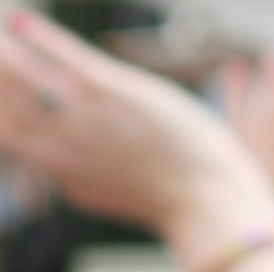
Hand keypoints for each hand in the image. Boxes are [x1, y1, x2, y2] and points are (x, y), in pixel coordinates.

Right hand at [0, 11, 273, 268]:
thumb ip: (73, 179)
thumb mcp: (102, 192)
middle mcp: (60, 140)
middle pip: (3, 95)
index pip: (1, 128)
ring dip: (3, 51)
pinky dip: (39, 37)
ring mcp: (84, 113)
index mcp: (55, 166)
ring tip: (0, 37)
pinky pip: (63, 55)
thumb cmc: (162, 197)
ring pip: (21, 72)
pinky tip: (19, 23)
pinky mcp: (112, 90)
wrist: (207, 202)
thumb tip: (58, 178)